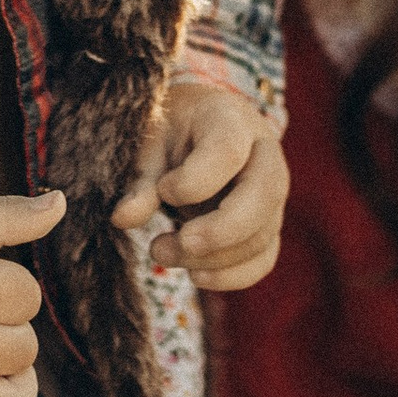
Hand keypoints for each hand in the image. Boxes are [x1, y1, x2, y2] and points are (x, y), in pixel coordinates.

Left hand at [112, 78, 287, 292]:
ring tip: (161, 253)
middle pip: (262, 196)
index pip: (228, 151)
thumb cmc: (172, 134)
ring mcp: (273, 193)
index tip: (163, 192)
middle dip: (217, 231)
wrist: (199, 129)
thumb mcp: (152, 145)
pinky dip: (231, 276)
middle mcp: (264, 155)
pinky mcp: (269, 224)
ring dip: (211, 258)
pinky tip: (195, 276)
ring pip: (260, 234)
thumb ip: (142, 181)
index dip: (194, 181)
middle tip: (170, 245)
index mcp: (231, 120)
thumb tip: (123, 219)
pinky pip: (263, 258)